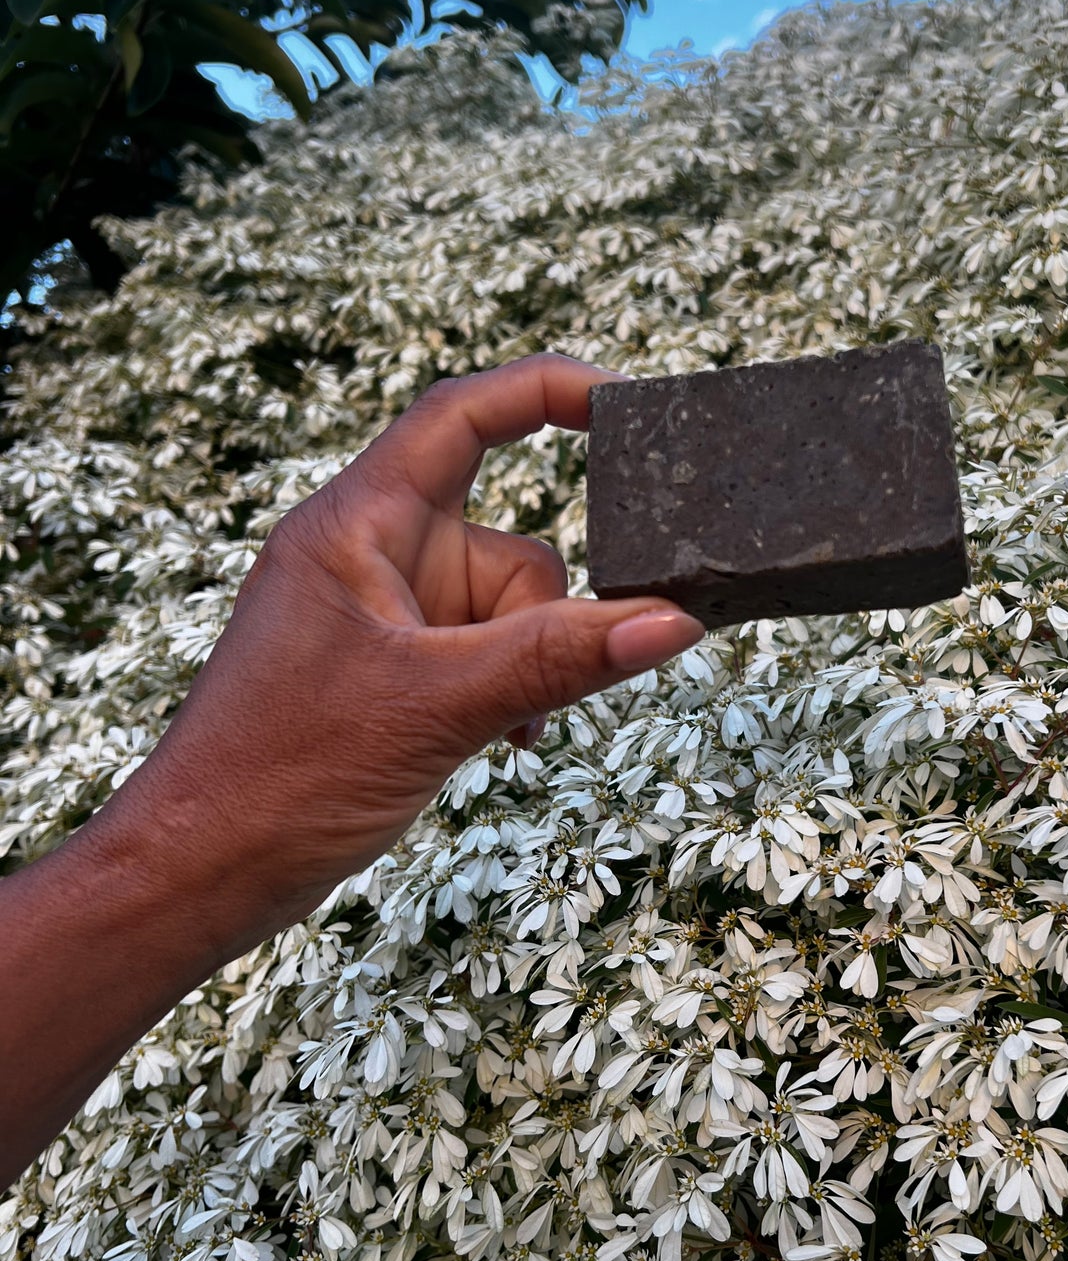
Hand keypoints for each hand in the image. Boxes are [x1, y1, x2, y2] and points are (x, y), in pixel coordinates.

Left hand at [88, 352, 704, 957]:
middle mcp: (370, 554)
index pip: (461, 416)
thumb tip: (672, 622)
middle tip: (540, 688)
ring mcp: (383, 613)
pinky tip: (502, 741)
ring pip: (507, 610)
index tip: (628, 404)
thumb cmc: (277, 775)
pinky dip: (508, 690)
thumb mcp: (439, 706)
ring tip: (500, 732)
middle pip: (506, 543)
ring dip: (527, 667)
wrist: (203, 869)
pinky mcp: (393, 668)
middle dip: (542, 615)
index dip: (546, 391)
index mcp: (356, 523)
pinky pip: (486, 654)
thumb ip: (559, 659)